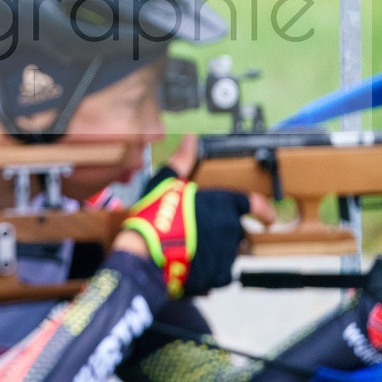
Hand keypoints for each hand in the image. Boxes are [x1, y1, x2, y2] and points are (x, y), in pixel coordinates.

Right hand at [115, 134, 274, 297]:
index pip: (256, 205)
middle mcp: (231, 228)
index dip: (264, 211)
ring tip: (190, 250)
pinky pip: (220, 273)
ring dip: (216, 251)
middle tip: (202, 234)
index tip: (268, 217)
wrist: (147, 252)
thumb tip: (190, 138)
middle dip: (226, 233)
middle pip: (239, 232)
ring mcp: (227, 254)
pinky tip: (190, 265)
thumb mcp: (166, 181)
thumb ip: (183, 160)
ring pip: (229, 253)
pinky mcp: (219, 276)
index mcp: (224, 204)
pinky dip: (209, 270)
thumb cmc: (156, 214)